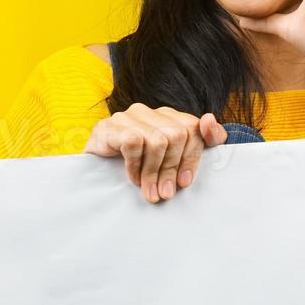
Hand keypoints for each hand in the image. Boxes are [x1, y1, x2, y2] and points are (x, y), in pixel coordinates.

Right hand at [83, 104, 228, 202]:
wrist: (95, 171)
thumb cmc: (138, 167)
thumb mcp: (171, 160)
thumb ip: (199, 141)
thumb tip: (210, 121)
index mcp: (168, 117)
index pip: (193, 128)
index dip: (192, 157)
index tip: (185, 182)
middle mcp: (150, 112)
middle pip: (177, 135)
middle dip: (172, 168)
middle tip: (165, 192)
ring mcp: (129, 117)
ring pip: (158, 140)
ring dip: (154, 172)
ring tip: (149, 191)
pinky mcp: (111, 127)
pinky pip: (133, 143)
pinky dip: (135, 165)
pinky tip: (132, 178)